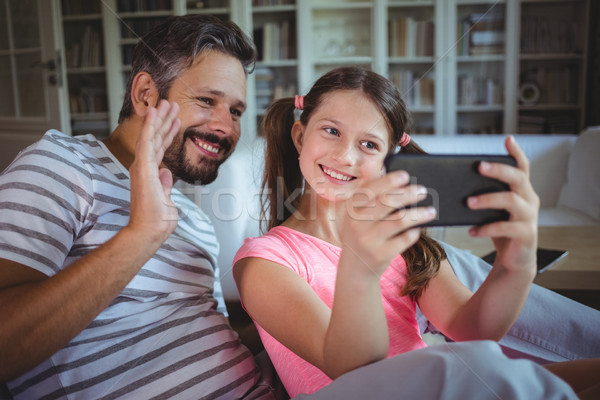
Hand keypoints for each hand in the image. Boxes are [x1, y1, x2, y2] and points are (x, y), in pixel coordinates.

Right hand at [128, 100, 180, 244]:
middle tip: (172, 103)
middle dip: (165, 120)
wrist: (150, 230)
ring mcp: (143, 166)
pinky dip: (150, 125)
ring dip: (159, 118)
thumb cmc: (157, 219)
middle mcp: (145, 166)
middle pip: (156, 138)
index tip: (175, 119)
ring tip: (166, 102)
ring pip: (151, 135)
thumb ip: (165, 184)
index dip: (168, 132)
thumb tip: (167, 173)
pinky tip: (154, 112)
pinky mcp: (142, 167)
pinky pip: (147, 141)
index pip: (161, 147)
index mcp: (151, 172)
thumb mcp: (166, 198)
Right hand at [339, 171, 435, 276]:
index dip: (389, 181)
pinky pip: (404, 239)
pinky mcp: (380, 255)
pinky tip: (419, 228)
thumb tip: (377, 166)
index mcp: (351, 209)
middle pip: (387, 203)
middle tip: (423, 190)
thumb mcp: (356, 214)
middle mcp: (357, 223)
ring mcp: (368, 240)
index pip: (370, 190)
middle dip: (408, 194)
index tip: (406, 175)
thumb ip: (366, 192)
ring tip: (431, 211)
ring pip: (399, 221)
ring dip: (419, 214)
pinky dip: (414, 232)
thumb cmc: (361, 234)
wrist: (354, 269)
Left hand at [468, 136, 539, 275]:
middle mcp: (530, 200)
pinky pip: (506, 228)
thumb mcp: (494, 211)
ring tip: (468, 202)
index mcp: (522, 190)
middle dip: (498, 170)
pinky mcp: (526, 234)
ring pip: (511, 201)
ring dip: (488, 199)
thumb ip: (484, 196)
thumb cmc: (501, 229)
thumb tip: (453, 183)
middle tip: (479, 166)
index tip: (508, 139)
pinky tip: (471, 231)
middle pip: (517, 178)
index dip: (516, 153)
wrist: (514, 259)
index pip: (522, 167)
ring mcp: (530, 217)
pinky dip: (486, 228)